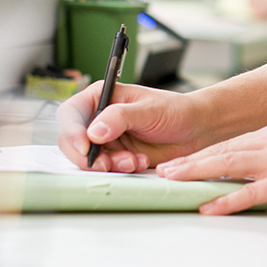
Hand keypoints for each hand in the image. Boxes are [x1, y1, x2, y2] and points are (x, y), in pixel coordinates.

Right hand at [56, 81, 206, 171]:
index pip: (72, 113)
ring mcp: (107, 139)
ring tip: (133, 161)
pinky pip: (107, 168)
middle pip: (73, 140)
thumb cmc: (175, 110)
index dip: (73, 131)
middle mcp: (99, 118)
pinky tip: (139, 162)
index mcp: (102, 96)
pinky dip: (121, 169)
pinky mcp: (116, 156)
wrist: (195, 130)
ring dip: (108, 164)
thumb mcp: (149, 109)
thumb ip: (120, 117)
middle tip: (105, 164)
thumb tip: (95, 131)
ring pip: (89, 158)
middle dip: (86, 156)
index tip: (85, 146)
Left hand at [155, 123, 266, 216]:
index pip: (229, 144)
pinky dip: (228, 200)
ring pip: (232, 164)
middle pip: (224, 150)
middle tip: (164, 170)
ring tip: (176, 182)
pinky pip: (252, 191)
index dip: (200, 155)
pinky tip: (210, 206)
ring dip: (199, 174)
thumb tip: (235, 179)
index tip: (177, 163)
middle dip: (190, 161)